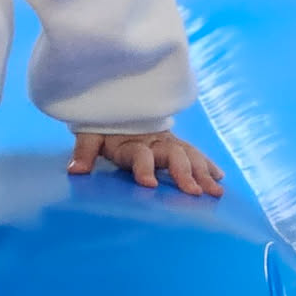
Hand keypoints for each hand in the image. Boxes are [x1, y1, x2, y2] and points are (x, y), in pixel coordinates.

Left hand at [68, 130, 223, 198]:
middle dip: (184, 174)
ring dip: (203, 172)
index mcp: (131, 141)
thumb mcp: (90, 135)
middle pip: (172, 155)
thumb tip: (75, 171)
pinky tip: (220, 178)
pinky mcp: (176, 144)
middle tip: (194, 193)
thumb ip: (84, 151)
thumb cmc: (102, 126)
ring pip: (189, 155)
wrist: (117, 102)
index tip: (149, 184)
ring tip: (215, 191)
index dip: (144, 168)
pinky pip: (195, 153)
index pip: (139, 155)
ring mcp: (168, 141)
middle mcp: (154, 141)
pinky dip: (208, 164)